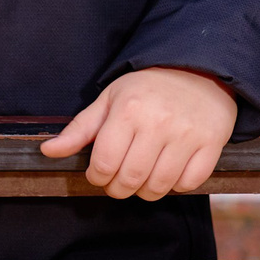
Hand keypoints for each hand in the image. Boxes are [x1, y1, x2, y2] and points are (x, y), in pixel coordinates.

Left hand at [40, 67, 237, 199]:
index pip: (105, 164)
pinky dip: (177, 186)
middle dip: (119, 188)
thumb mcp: (110, 99)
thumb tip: (48, 152)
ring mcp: (188, 134)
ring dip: (146, 191)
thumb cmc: (149, 87)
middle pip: (131, 179)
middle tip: (120, 180)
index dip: (97, 177)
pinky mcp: (212, 143)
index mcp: (129, 110)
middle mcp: (159, 122)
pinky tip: (170, 171)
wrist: (200, 68)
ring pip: (159, 187)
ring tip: (144, 177)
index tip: (100, 173)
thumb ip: (80, 129)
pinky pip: (189, 183)